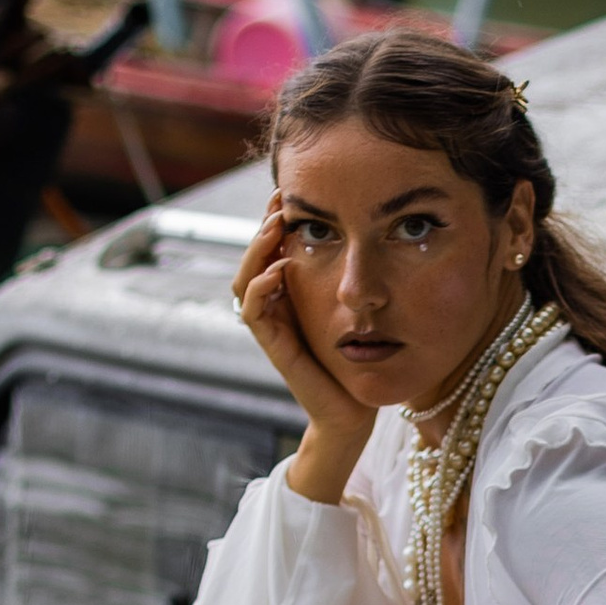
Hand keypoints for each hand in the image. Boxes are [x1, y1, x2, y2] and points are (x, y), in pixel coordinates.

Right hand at [233, 201, 370, 494]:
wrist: (354, 411)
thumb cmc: (358, 361)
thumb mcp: (356, 308)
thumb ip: (348, 277)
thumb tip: (360, 234)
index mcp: (290, 296)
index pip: (271, 251)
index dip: (274, 222)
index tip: (290, 193)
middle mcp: (275, 309)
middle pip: (252, 260)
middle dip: (263, 228)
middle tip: (280, 202)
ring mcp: (272, 328)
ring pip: (244, 281)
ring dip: (257, 252)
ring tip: (275, 228)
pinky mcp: (275, 347)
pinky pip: (254, 313)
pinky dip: (260, 289)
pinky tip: (279, 270)